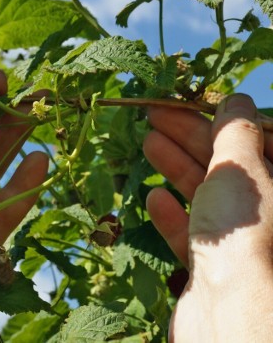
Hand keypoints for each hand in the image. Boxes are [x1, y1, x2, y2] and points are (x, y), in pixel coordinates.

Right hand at [143, 94, 272, 340]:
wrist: (232, 310)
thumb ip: (235, 130)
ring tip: (147, 142)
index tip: (183, 101)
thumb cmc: (246, 231)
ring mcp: (242, 242)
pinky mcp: (215, 267)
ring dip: (176, 167)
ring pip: (207, 196)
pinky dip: (173, 214)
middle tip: (154, 115)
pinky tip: (153, 198)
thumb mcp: (242, 167)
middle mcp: (268, 213)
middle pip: (226, 165)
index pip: (254, 139)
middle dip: (189, 137)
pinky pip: (193, 233)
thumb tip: (236, 97)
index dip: (218, 117)